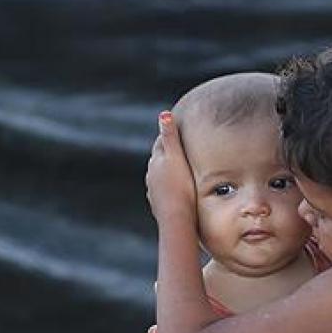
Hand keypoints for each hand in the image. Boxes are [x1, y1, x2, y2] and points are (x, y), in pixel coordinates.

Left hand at [145, 111, 196, 225]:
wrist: (177, 219)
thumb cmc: (180, 187)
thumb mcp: (176, 158)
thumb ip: (170, 136)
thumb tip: (164, 114)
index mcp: (156, 162)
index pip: (161, 144)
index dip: (168, 137)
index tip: (174, 131)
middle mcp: (151, 176)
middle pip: (158, 161)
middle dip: (166, 155)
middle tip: (178, 150)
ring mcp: (153, 191)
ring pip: (159, 178)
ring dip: (166, 173)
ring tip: (177, 172)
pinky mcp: (158, 205)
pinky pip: (162, 193)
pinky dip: (167, 189)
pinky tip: (173, 192)